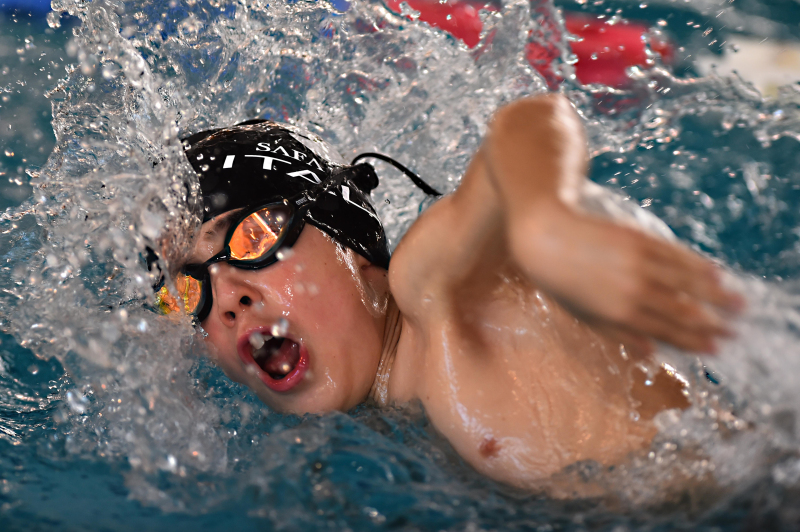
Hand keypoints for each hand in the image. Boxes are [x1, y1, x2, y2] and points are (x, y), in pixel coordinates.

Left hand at [507, 202, 744, 353]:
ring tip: (738, 304)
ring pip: (686, 282)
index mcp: (620, 313)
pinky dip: (697, 264)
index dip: (694, 341)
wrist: (545, 236)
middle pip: (683, 309)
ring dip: (716, 294)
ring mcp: (639, 263)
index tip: (716, 348)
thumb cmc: (559, 281)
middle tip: (735, 331)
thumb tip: (652, 352)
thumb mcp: (583, 316)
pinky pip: (676, 255)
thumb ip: (618, 334)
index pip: (667, 331)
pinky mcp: (639, 239)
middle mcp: (634, 290)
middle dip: (712, 323)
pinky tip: (714, 271)